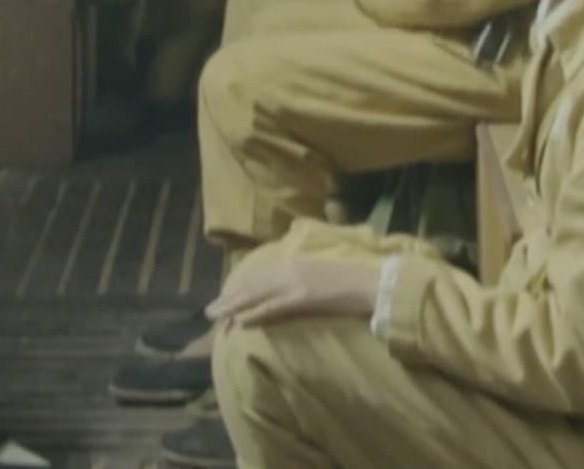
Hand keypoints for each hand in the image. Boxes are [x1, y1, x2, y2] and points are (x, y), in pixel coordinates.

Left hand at [208, 257, 381, 327]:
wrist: (374, 282)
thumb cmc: (353, 279)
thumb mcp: (323, 273)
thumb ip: (304, 277)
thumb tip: (291, 287)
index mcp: (295, 263)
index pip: (260, 276)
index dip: (240, 288)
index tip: (225, 297)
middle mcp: (291, 269)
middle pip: (252, 285)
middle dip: (230, 298)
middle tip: (209, 311)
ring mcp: (296, 283)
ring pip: (257, 296)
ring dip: (234, 306)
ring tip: (215, 317)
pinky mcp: (303, 298)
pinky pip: (273, 307)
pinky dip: (255, 313)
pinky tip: (240, 321)